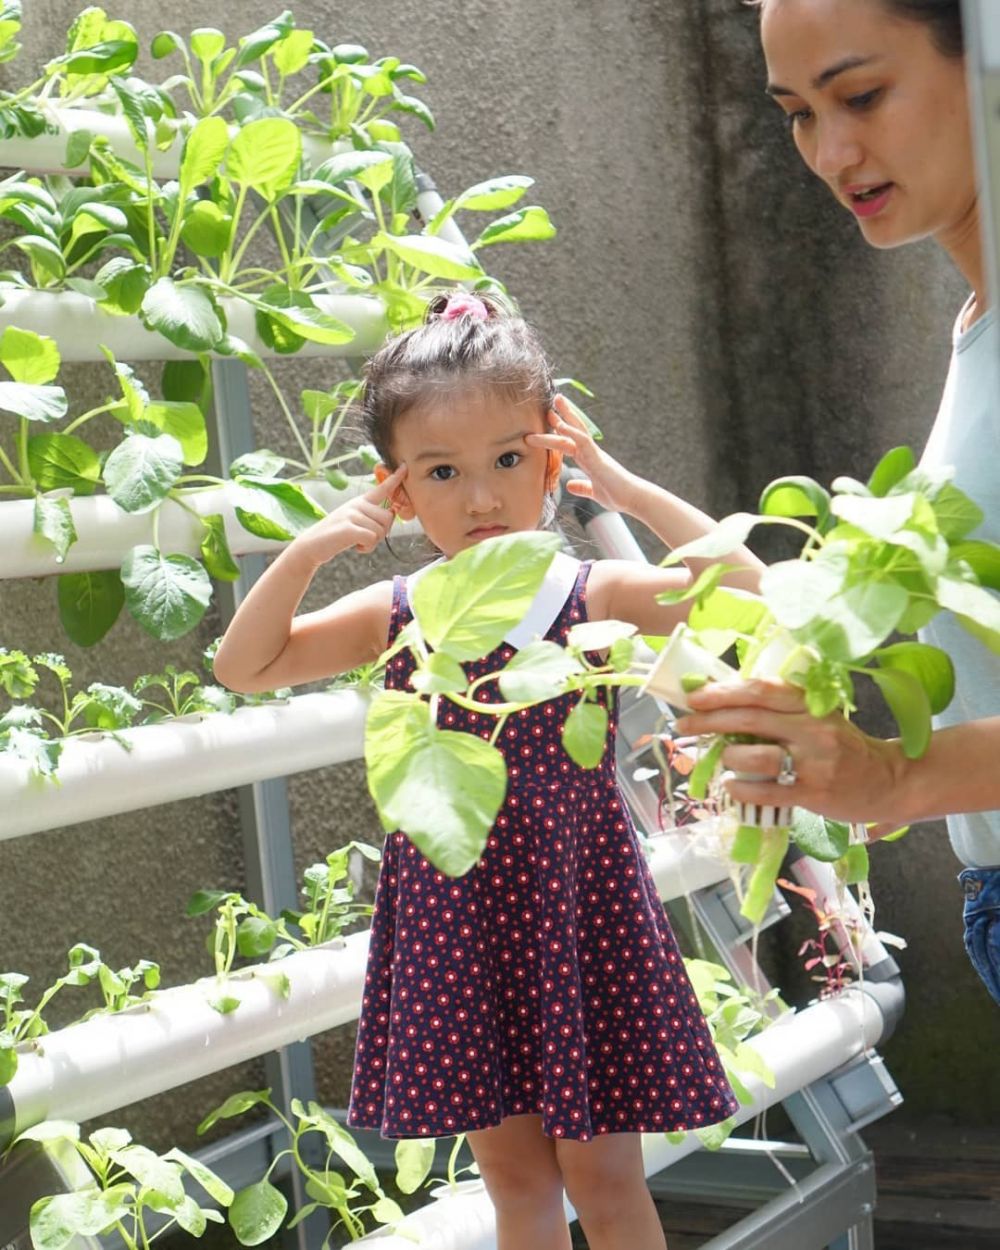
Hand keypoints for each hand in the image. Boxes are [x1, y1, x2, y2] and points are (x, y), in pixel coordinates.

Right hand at [296, 464, 407, 563]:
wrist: (311, 545)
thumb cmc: (336, 535)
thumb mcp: (353, 520)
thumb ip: (371, 516)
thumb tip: (392, 514)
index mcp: (360, 501)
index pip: (381, 488)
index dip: (395, 478)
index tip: (405, 466)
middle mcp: (357, 504)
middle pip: (388, 518)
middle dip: (382, 533)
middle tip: (365, 538)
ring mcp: (352, 515)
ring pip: (381, 531)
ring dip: (372, 543)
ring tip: (357, 542)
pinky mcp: (348, 528)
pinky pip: (372, 539)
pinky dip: (367, 548)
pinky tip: (356, 548)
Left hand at [525, 395, 639, 513]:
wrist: (632, 499)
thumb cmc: (617, 496)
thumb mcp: (594, 491)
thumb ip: (582, 487)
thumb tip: (570, 485)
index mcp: (590, 460)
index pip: (573, 441)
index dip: (563, 429)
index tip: (552, 419)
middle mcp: (591, 453)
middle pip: (575, 429)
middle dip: (564, 415)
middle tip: (555, 399)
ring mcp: (594, 454)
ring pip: (576, 432)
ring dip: (564, 418)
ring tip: (554, 404)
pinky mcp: (597, 458)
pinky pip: (582, 441)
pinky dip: (571, 432)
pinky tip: (560, 425)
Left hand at [675, 678, 907, 837]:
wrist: (888, 780)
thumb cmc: (844, 747)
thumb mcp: (817, 718)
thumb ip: (780, 711)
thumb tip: (725, 707)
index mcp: (810, 705)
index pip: (760, 690)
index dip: (723, 691)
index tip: (694, 697)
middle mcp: (811, 729)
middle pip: (750, 718)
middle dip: (708, 721)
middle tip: (683, 725)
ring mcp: (813, 762)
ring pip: (755, 755)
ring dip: (727, 756)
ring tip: (719, 759)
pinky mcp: (813, 793)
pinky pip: (766, 791)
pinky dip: (741, 788)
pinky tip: (731, 786)